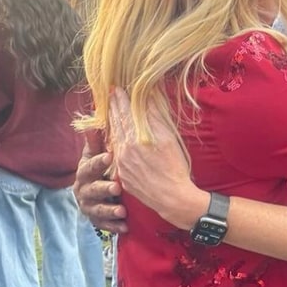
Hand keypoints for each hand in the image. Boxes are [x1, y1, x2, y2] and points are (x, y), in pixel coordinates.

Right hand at [73, 129, 127, 233]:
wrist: (96, 191)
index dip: (98, 162)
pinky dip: (113, 226)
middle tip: (117, 188)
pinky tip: (125, 226)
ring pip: (96, 209)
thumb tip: (94, 119)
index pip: (89, 166)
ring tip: (122, 211)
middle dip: (103, 189)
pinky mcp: (95, 219)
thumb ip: (97, 140)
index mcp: (84, 171)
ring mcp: (88, 206)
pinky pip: (103, 225)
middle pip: (91, 190)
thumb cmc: (102, 167)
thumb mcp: (99, 153)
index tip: (110, 156)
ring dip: (109, 210)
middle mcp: (82, 189)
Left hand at [108, 88, 206, 228]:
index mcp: (135, 138)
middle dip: (114, 109)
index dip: (120, 100)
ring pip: (114, 139)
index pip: (125, 113)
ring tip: (111, 114)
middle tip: (111, 96)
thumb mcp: (168, 138)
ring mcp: (121, 164)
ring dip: (112, 125)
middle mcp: (124, 150)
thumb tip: (148, 96)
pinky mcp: (122, 176)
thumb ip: (155, 116)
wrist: (172, 197)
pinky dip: (115, 143)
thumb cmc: (175, 167)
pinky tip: (116, 139)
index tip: (116, 89)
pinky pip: (116, 155)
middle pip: (117, 124)